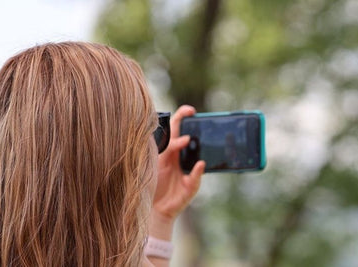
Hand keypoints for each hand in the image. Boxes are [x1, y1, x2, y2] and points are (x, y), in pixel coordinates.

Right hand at [152, 105, 205, 221]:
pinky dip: (170, 147)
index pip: (184, 134)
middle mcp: (171, 154)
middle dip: (181, 117)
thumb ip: (196, 176)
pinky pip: (161, 152)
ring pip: (167, 139)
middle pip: (174, 130)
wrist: (160, 212)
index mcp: (180, 156)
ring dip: (176, 135)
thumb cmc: (176, 199)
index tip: (197, 115)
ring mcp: (162, 158)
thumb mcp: (190, 188)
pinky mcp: (155, 165)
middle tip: (191, 111)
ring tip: (188, 139)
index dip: (189, 124)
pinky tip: (179, 144)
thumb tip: (202, 164)